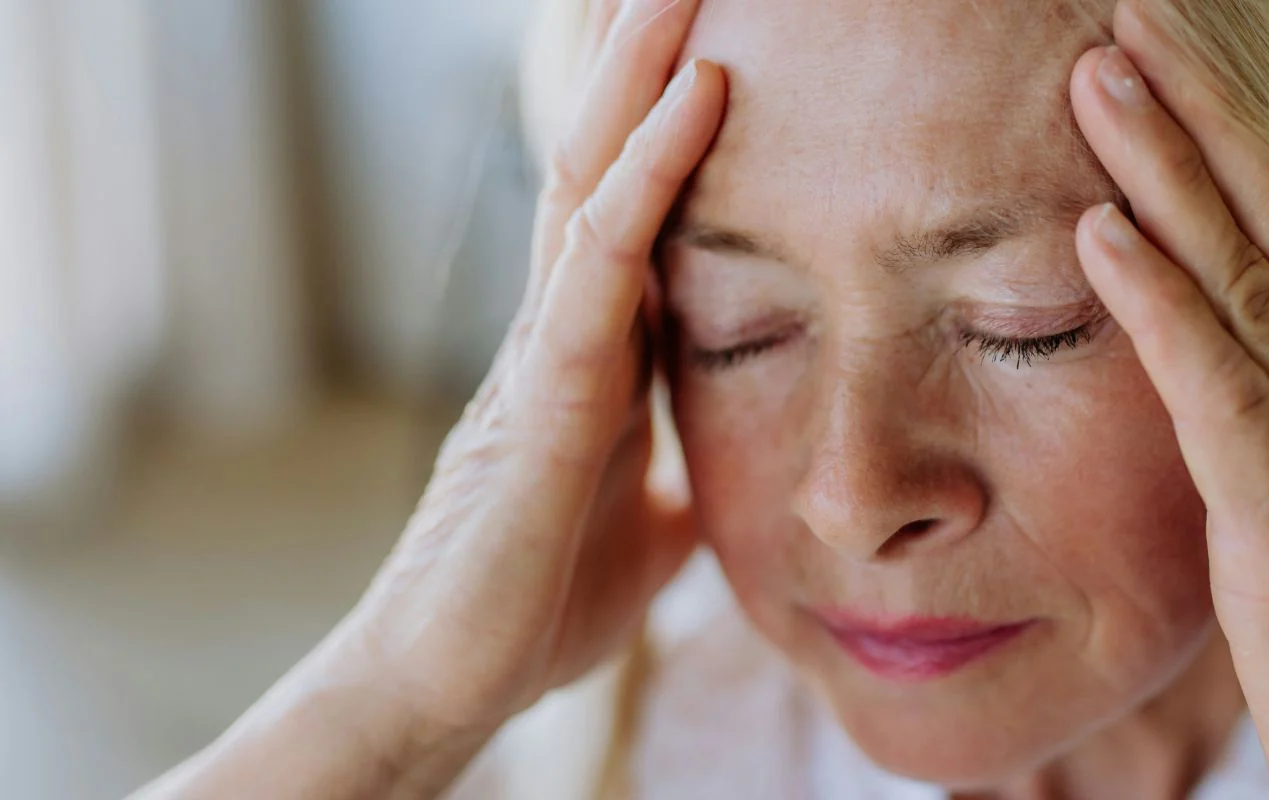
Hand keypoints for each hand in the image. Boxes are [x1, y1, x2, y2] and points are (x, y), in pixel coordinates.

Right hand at [135, 2, 725, 796]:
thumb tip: (727, 471)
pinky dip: (650, 173)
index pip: (632, 209)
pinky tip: (699, 98)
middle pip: (602, 162)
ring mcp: (545, 351)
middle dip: (641, 62)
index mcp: (592, 353)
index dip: (668, 124)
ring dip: (642, 73)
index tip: (713, 42)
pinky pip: (602, 262)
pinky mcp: (543, 396)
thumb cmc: (539, 601)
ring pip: (592, 179)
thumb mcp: (651, 527)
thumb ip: (682, 478)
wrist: (456, 681)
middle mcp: (561, 328)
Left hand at [1069, 3, 1268, 796]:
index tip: (1165, 77)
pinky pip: (1222, 400)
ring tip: (1101, 78)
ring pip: (1251, 285)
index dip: (1233, 152)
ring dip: (1171, 172)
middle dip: (1201, 118)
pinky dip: (1161, 308)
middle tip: (1130, 26)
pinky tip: (1100, 234)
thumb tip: (1227, 418)